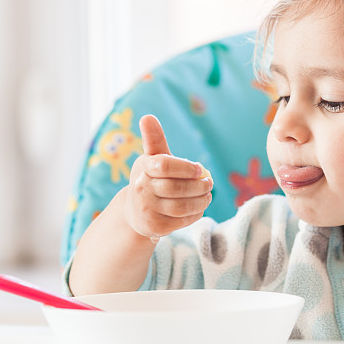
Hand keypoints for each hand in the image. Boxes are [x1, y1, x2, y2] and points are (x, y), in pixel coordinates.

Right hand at [124, 114, 212, 242]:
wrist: (135, 213)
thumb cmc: (149, 179)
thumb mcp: (151, 159)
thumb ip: (154, 139)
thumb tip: (147, 116)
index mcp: (143, 169)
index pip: (165, 165)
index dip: (186, 168)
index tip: (198, 169)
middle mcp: (141, 189)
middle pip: (177, 188)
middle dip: (199, 185)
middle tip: (209, 183)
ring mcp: (147, 210)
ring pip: (182, 206)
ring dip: (201, 201)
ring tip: (207, 195)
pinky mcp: (156, 227)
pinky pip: (182, 220)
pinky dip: (195, 213)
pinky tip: (199, 207)